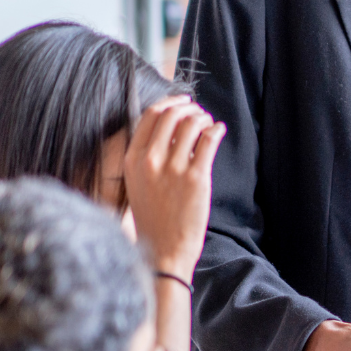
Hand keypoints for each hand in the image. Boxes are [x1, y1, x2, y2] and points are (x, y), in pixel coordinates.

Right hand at [123, 97, 225, 278]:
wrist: (164, 249)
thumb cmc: (153, 218)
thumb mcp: (136, 183)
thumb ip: (146, 156)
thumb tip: (169, 128)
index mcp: (132, 159)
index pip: (151, 116)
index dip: (170, 103)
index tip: (182, 101)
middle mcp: (150, 160)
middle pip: (172, 115)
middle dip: (189, 108)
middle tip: (199, 113)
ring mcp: (173, 169)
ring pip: (192, 124)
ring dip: (203, 118)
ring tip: (209, 123)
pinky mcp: (196, 178)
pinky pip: (209, 141)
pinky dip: (216, 130)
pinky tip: (218, 130)